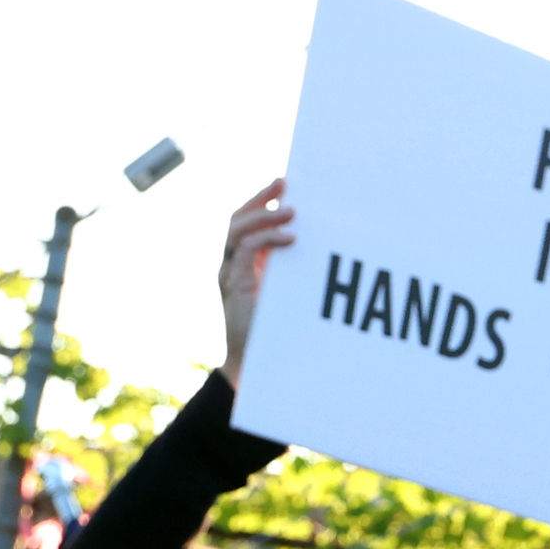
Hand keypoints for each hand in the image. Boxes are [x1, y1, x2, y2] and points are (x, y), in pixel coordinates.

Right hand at [218, 180, 293, 387]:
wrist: (252, 365)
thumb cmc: (273, 333)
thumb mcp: (287, 295)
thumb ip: (293, 272)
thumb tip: (319, 248)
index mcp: (245, 263)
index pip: (248, 222)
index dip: (263, 202)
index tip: (285, 186)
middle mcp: (233, 263)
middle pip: (239, 217)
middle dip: (261, 198)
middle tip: (283, 183)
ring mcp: (230, 272)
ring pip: (238, 228)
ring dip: (265, 215)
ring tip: (290, 210)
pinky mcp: (234, 284)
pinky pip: (246, 250)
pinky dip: (268, 239)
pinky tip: (291, 238)